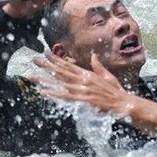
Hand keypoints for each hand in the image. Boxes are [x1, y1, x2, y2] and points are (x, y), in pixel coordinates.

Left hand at [31, 53, 156, 134]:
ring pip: (60, 83)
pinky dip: (54, 94)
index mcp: (88, 74)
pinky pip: (65, 97)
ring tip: (32, 76)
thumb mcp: (108, 76)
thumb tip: (93, 56)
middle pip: (61, 71)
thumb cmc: (116, 92)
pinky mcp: (83, 100)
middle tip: (34, 59)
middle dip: (47, 65)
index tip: (45, 52)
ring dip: (45, 79)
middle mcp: (84, 79)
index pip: (69, 64)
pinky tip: (44, 92)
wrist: (124, 103)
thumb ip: (98, 67)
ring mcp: (83, 89)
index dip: (56, 58)